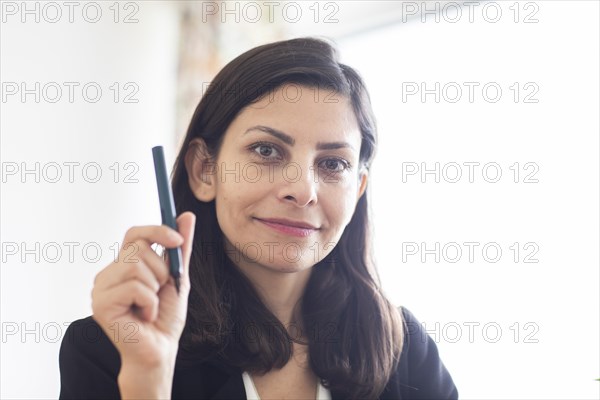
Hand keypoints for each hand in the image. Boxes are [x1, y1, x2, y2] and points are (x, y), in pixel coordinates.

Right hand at [91, 212, 195, 368]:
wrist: (161, 349)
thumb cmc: (165, 316)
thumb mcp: (178, 276)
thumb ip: (180, 248)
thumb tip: (187, 216)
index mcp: (123, 265)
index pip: (134, 233)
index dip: (156, 231)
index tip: (176, 240)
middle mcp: (108, 273)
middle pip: (138, 248)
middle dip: (161, 270)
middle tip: (159, 292)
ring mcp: (101, 289)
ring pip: (136, 266)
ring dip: (155, 288)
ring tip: (150, 306)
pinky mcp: (101, 305)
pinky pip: (135, 288)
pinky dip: (150, 303)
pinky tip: (145, 316)